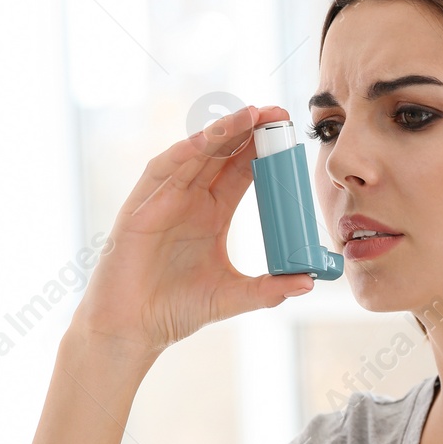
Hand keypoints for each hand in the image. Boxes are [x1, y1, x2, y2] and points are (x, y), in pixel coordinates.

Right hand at [70, 104, 316, 360]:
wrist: (134, 330)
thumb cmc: (176, 309)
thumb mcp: (233, 296)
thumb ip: (269, 289)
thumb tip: (308, 282)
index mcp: (212, 212)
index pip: (242, 169)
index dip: (264, 148)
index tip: (289, 131)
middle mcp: (189, 199)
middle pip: (221, 153)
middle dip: (247, 130)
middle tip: (276, 113)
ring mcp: (163, 200)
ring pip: (193, 155)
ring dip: (220, 133)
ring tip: (248, 116)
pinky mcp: (139, 210)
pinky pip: (160, 173)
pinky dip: (181, 155)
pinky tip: (202, 142)